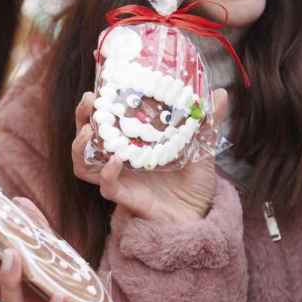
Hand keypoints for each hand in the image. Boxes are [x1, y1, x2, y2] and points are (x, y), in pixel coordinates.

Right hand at [71, 89, 228, 223]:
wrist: (199, 214)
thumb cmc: (195, 182)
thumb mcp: (202, 147)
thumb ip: (207, 123)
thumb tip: (222, 93)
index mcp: (132, 143)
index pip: (104, 120)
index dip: (96, 104)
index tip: (101, 86)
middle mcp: (120, 159)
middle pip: (86, 137)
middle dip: (82, 117)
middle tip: (90, 101)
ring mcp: (120, 178)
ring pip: (83, 165)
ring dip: (80, 147)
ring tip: (89, 131)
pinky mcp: (125, 197)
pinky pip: (105, 186)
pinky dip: (107, 172)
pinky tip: (116, 161)